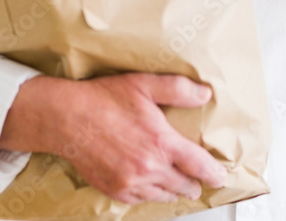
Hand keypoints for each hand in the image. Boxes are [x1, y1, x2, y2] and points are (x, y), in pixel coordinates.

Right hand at [0, 73, 226, 204]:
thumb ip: (178, 89)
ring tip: (179, 187)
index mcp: (161, 142)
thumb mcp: (144, 84)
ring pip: (164, 196)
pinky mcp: (115, 190)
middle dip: (194, 184)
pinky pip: (141, 201)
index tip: (219, 177)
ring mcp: (131, 182)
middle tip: (198, 181)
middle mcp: (149, 167)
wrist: (66, 119)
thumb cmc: (102, 100)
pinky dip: (151, 196)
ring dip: (174, 192)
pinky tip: (152, 188)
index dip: (213, 173)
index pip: (198, 165)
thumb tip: (204, 94)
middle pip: (183, 185)